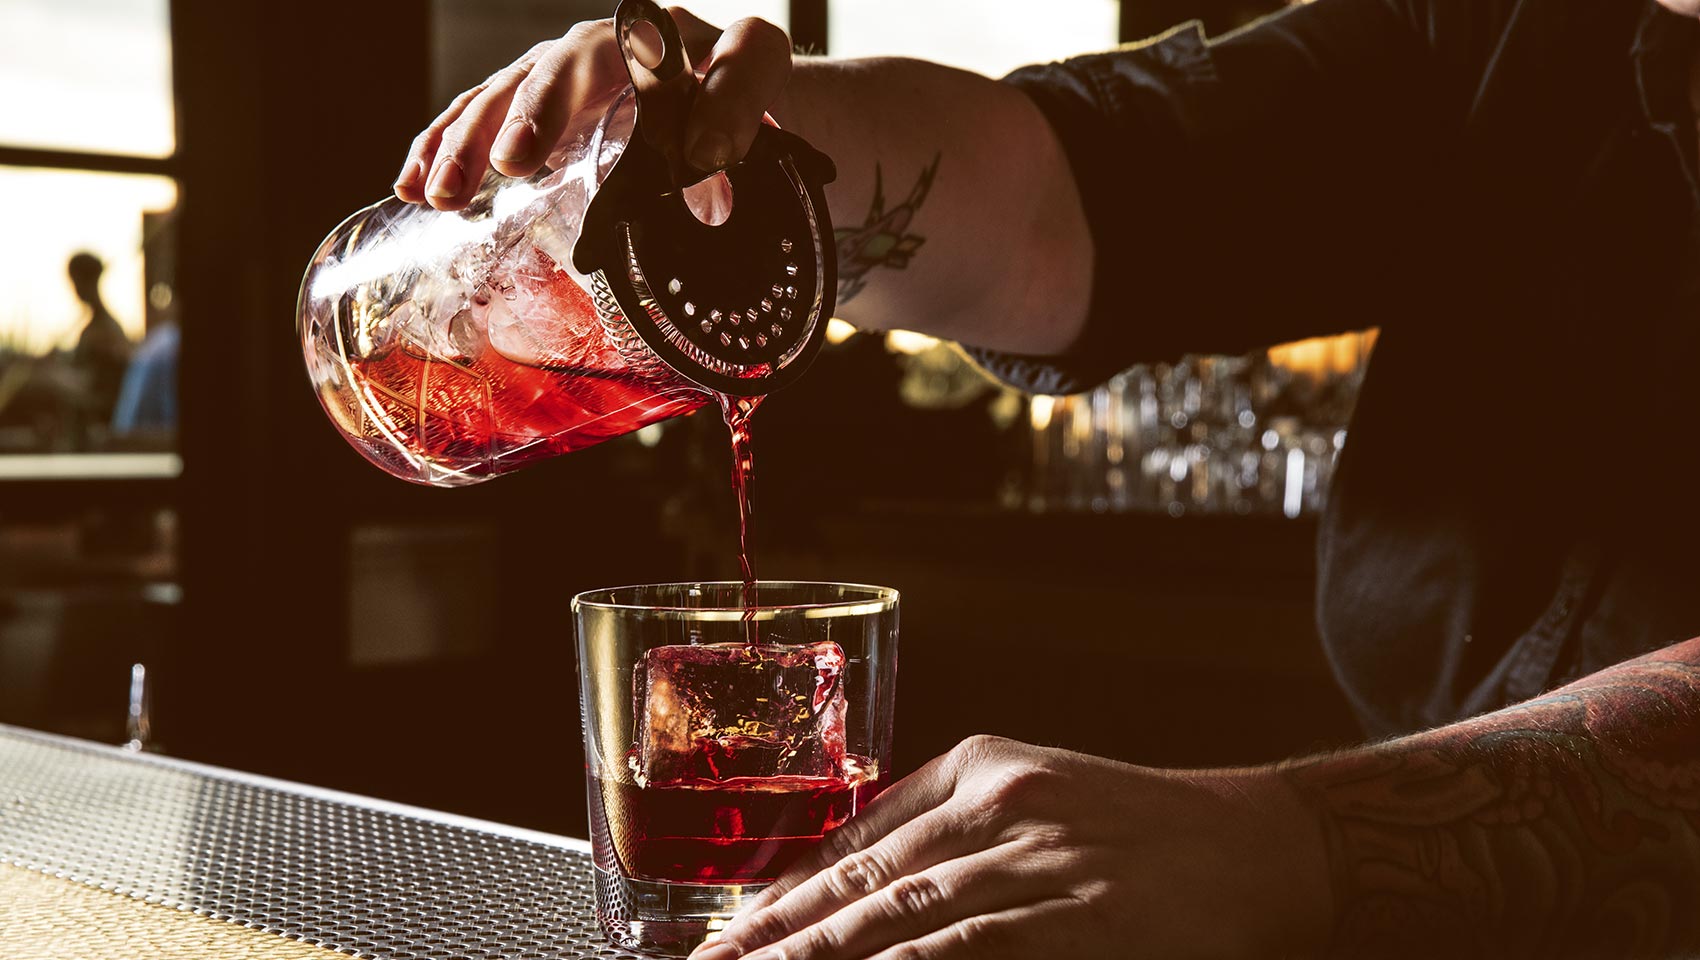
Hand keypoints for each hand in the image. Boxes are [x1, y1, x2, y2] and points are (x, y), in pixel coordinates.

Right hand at [395, 6, 791, 209]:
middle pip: (521, 86)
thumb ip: (738, 97)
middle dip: (484, 135)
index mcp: (629, 38)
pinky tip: (414, 188)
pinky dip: (446, 150)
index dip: (543, 108)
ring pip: (491, 104)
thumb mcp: (758, 65)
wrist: (735, 88)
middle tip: (460, 186)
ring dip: (455, 149)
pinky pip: (481, 123)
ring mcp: (553, 85)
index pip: (579, 65)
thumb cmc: (742, 74)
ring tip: (431, 196)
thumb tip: (703, 157)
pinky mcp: (538, 115)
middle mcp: (581, 55)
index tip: (517, 159)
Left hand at [692, 736, 1330, 959]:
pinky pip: (973, 944)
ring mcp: (1041, 858)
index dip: (780, 897)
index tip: (722, 940)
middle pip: (860, 879)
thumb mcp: (1036, 789)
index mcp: (977, 767)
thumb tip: (847, 869)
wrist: (1260, 846)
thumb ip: (943, 820)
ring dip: (817, 955)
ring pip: (900, 914)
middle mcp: (999, 804)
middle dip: (774, 937)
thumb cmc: (1142, 828)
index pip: (853, 839)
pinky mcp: (1085, 916)